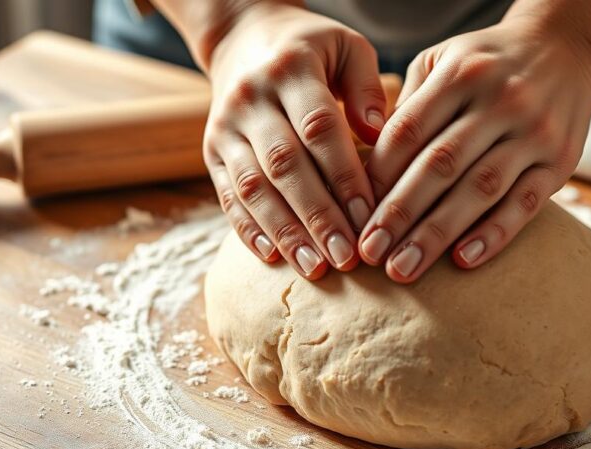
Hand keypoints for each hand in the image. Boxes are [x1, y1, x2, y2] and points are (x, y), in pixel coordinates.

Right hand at [201, 3, 386, 278]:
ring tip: (315, 269)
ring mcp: (226, 128)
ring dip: (285, 232)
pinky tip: (274, 258)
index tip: (369, 217)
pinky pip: (228, 196)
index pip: (319, 128)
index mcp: (290, 69)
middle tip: (346, 258)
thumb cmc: (310, 49)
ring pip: (253, 187)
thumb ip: (366, 84)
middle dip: (316, 216)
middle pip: (284, 165)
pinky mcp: (212, 153)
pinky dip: (249, 230)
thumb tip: (379, 132)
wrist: (243, 38)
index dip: (344, 176)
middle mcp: (251, 100)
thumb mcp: (345, 46)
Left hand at [359, 18, 590, 282]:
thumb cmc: (487, 64)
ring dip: (437, 233)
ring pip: (480, 189)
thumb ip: (409, 106)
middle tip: (369, 252)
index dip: (377, 175)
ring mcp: (535, 133)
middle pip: (440, 164)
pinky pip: (526, 203)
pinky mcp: (561, 162)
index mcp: (462, 73)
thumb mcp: (444, 61)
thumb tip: (369, 166)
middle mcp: (501, 101)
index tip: (353, 214)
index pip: (409, 130)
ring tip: (403, 268)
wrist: (568, 50)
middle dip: (399, 213)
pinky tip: (463, 260)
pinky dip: (494, 233)